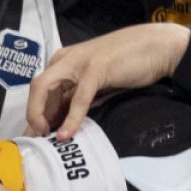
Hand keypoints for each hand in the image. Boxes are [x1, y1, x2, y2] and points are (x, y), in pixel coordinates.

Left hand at [26, 23, 190, 139]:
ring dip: (42, 116)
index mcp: (65, 61)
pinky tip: (67, 133)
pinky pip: (78, 97)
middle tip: (37, 142)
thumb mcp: (96, 82)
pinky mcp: (96, 68)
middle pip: (37, 89)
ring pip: (46, 89)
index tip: (36, 138)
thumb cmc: (129, 64)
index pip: (41, 90)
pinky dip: (71, 118)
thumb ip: (79, 96)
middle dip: (33, 118)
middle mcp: (66, 59)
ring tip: (46, 139)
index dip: (35, 115)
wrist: (157, 47)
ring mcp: (79, 61)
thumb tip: (63, 123)